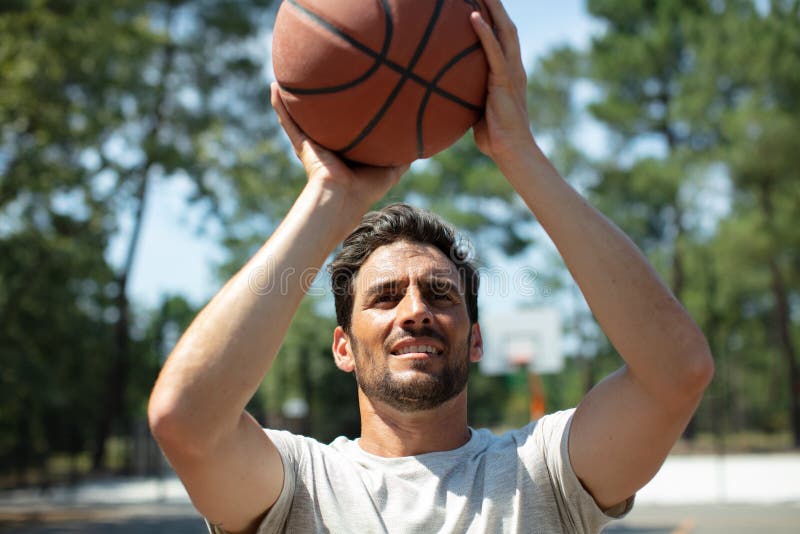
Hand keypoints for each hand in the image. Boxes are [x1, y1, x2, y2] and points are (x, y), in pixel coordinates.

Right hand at [270, 83, 408, 208]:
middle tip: (318, 79)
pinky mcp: (302, 145)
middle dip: (319, 102)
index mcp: (346, 149)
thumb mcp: (392, 168)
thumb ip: (403, 154)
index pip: (346, 126)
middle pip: (322, 118)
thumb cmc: (367, 188)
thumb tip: (423, 141)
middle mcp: (328, 144)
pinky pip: (289, 121)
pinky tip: (274, 86)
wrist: (344, 197)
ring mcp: (312, 144)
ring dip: (293, 98)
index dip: (348, 112)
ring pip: (301, 117)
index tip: (352, 92)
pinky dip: (279, 105)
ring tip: (287, 76)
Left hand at [470, 0, 534, 163]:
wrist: (511, 150)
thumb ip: (468, 95)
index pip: (503, 37)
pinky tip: (473, 16)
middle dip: (496, 5)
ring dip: (493, 8)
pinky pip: (494, 51)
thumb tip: (444, 93)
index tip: (482, 2)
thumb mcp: (477, 109)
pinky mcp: (505, 80)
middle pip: (506, 26)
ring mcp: (511, 71)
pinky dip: (485, 32)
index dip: (495, 18)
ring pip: (504, 30)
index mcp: (508, 72)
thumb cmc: (493, 135)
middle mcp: (513, 66)